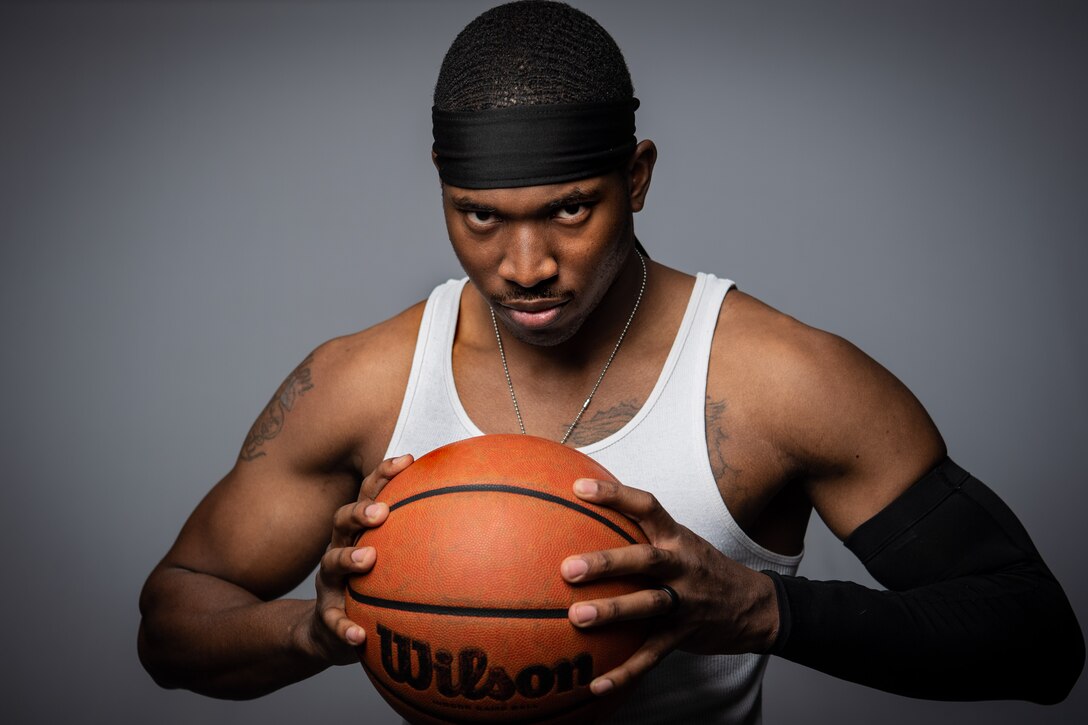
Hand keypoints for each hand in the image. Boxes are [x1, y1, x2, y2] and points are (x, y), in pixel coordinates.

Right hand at [306, 453, 413, 663]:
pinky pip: (332, 622)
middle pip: (342, 520)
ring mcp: (331, 583)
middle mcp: (340, 549)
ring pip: (331, 564)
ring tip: (369, 559)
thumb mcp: (396, 560)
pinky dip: (343, 628)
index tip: (408, 459)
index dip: (384, 475)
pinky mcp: (326, 616)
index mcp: (360, 532)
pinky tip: (359, 636)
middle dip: (360, 511)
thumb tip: (481, 520)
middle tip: (381, 512)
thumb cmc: (375, 585)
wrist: (331, 631)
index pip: (369, 494)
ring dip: (348, 559)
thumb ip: (427, 539)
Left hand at [560, 477, 779, 693]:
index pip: (647, 507)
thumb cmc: (701, 568)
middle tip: (569, 568)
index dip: (615, 495)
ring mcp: (685, 602)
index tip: (579, 488)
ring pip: (648, 605)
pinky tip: (596, 684)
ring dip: (613, 611)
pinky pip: (652, 655)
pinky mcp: (684, 635)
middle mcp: (681, 567)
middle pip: (645, 560)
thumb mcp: (680, 540)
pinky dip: (625, 672)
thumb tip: (590, 512)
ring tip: (577, 617)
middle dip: (607, 563)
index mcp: (677, 538)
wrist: (754, 606)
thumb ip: (642, 529)